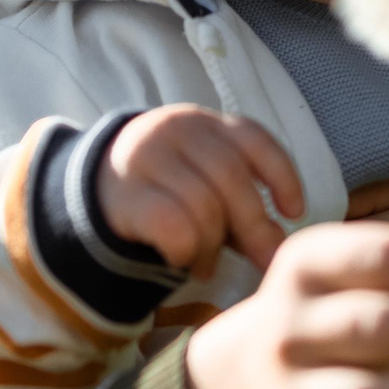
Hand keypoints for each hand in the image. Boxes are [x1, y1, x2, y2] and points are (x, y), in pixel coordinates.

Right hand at [96, 105, 304, 272]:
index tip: (294, 211)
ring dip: (213, 246)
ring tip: (208, 265)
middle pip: (230, 177)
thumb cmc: (167, 189)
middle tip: (261, 260)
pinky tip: (182, 259)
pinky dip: (186, 250)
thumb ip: (244, 212)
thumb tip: (279, 249)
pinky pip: (172, 226)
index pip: (254, 139)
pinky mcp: (125, 192)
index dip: (282, 175)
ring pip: (202, 205)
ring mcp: (146, 157)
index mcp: (206, 123)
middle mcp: (176, 129)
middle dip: (253, 225)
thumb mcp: (207, 188)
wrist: (94, 186)